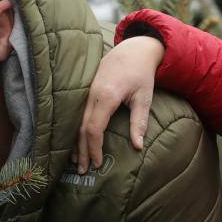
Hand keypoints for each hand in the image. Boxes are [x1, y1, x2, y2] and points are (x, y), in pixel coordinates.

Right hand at [74, 34, 163, 173]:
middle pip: (82, 128)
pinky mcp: (87, 92)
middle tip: (84, 171)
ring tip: (77, 162)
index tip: (98, 164)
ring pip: (77, 122)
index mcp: (106, 96)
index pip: (94, 128)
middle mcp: (92, 95)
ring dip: (77, 143)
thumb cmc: (141, 74)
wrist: (132, 50)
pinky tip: (77, 143)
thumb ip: (139, 122)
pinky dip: (77, 131)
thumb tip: (138, 146)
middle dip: (82, 151)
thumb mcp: (144, 97)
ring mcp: (87, 92)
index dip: (94, 149)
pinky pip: (79, 115)